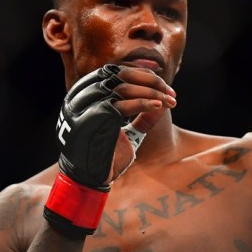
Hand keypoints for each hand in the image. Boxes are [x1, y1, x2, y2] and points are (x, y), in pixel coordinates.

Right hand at [56, 64, 175, 188]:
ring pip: (123, 88)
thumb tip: (165, 100)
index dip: (143, 74)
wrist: (90, 180)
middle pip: (120, 75)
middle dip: (151, 81)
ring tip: (170, 100)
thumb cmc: (107, 155)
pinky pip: (121, 105)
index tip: (164, 85)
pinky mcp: (92, 120)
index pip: (116, 71)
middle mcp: (81, 97)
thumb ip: (142, 116)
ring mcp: (84, 107)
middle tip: (171, 93)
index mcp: (86, 94)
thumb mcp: (127, 131)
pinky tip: (159, 106)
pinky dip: (143, 103)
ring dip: (152, 92)